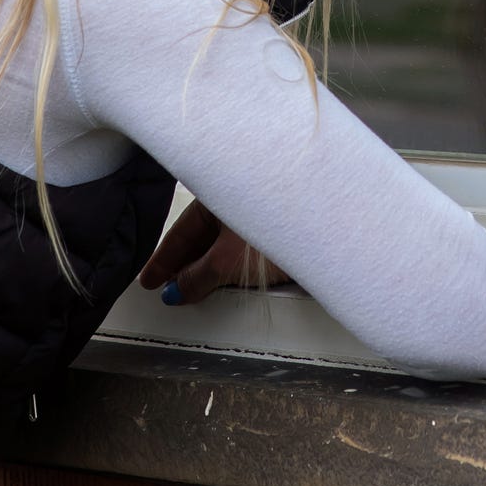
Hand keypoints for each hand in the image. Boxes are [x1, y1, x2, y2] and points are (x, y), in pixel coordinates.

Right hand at [136, 199, 291, 304]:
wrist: (335, 228)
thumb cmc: (281, 226)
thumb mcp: (227, 259)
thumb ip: (198, 277)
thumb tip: (178, 290)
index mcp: (218, 194)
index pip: (182, 231)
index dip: (163, 259)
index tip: (149, 280)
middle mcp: (238, 200)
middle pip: (202, 237)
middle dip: (183, 264)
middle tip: (166, 288)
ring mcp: (260, 214)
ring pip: (223, 244)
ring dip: (207, 267)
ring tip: (193, 290)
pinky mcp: (279, 231)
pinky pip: (243, 250)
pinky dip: (230, 266)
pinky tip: (227, 281)